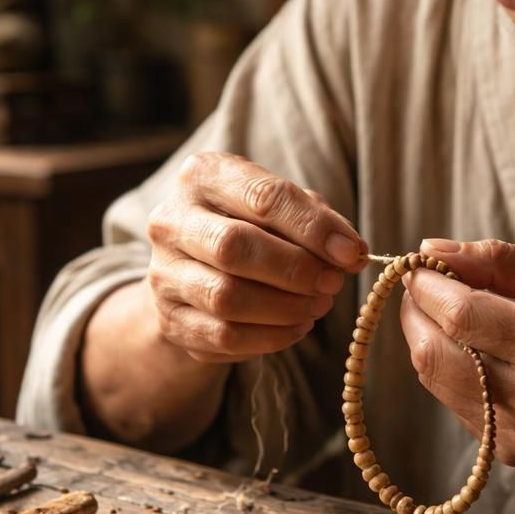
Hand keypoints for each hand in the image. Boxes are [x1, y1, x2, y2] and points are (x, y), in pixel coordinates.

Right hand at [145, 152, 367, 363]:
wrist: (194, 268)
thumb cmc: (249, 227)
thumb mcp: (279, 208)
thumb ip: (315, 221)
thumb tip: (351, 254)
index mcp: (203, 176)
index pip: (263, 197)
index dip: (313, 227)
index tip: (351, 252)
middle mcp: (171, 220)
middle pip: (234, 247)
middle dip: (295, 270)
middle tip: (332, 283)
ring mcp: (163, 273)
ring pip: (226, 297)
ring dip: (285, 308)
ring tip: (317, 306)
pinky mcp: (170, 320)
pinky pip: (223, 336)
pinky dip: (270, 337)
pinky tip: (296, 327)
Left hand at [397, 239, 514, 465]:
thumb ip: (501, 262)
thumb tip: (432, 249)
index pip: (460, 317)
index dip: (427, 286)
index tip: (420, 263)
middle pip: (434, 355)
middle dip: (416, 312)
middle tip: (425, 283)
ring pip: (436, 380)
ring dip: (430, 339)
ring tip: (453, 310)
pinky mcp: (513, 452)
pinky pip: (457, 402)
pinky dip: (454, 367)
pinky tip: (479, 348)